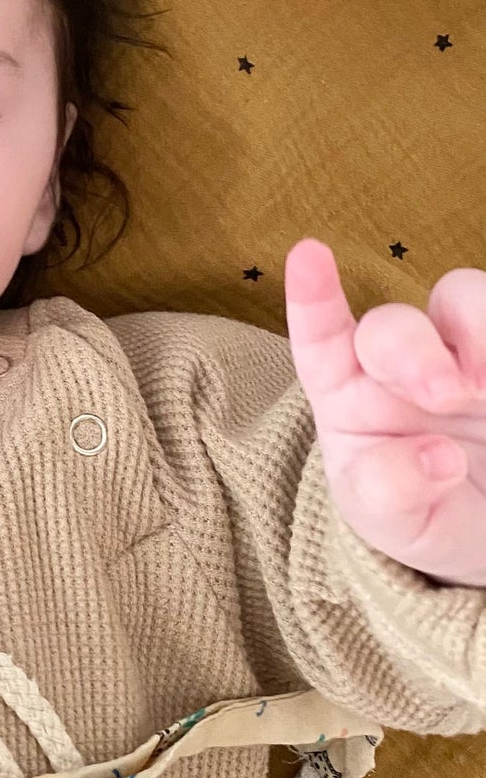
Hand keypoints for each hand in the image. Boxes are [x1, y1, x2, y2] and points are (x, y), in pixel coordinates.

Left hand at [284, 238, 485, 586]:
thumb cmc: (423, 515)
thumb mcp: (394, 522)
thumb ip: (392, 493)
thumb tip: (436, 460)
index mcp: (348, 395)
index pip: (321, 342)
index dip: (312, 299)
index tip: (309, 254)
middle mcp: (402, 363)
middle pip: (394, 324)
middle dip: (414, 352)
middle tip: (447, 396)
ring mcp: (464, 353)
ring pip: (462, 296)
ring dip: (477, 329)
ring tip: (482, 390)